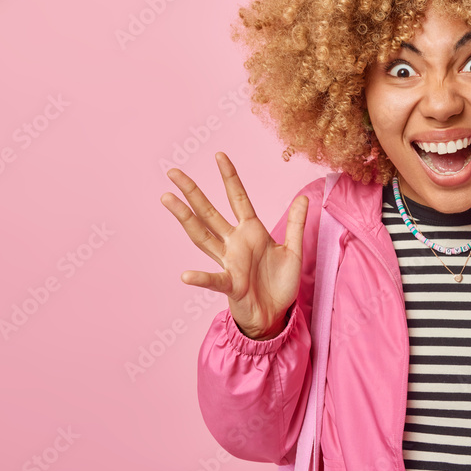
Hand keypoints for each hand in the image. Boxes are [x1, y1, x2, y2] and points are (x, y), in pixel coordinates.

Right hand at [160, 152, 308, 339]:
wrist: (275, 315)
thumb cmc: (279, 283)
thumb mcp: (293, 250)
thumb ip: (295, 224)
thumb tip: (303, 197)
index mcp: (250, 232)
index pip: (238, 199)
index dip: (229, 177)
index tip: (219, 155)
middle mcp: (234, 244)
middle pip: (209, 212)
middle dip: (193, 192)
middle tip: (173, 172)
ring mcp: (230, 263)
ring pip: (203, 236)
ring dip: (185, 218)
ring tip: (167, 200)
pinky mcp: (231, 285)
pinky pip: (214, 280)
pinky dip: (201, 278)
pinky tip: (186, 276)